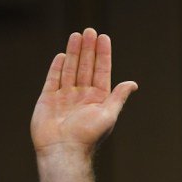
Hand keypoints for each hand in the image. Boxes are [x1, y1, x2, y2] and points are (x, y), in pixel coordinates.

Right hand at [31, 28, 136, 181]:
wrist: (63, 151)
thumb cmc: (88, 136)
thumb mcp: (108, 114)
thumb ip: (118, 97)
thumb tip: (133, 83)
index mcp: (98, 99)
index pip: (101, 71)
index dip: (102, 54)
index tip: (103, 38)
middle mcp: (82, 96)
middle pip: (85, 67)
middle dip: (88, 49)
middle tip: (90, 30)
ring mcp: (65, 97)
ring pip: (70, 69)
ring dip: (74, 52)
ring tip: (77, 35)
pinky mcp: (48, 100)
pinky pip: (53, 80)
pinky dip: (57, 67)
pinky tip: (62, 55)